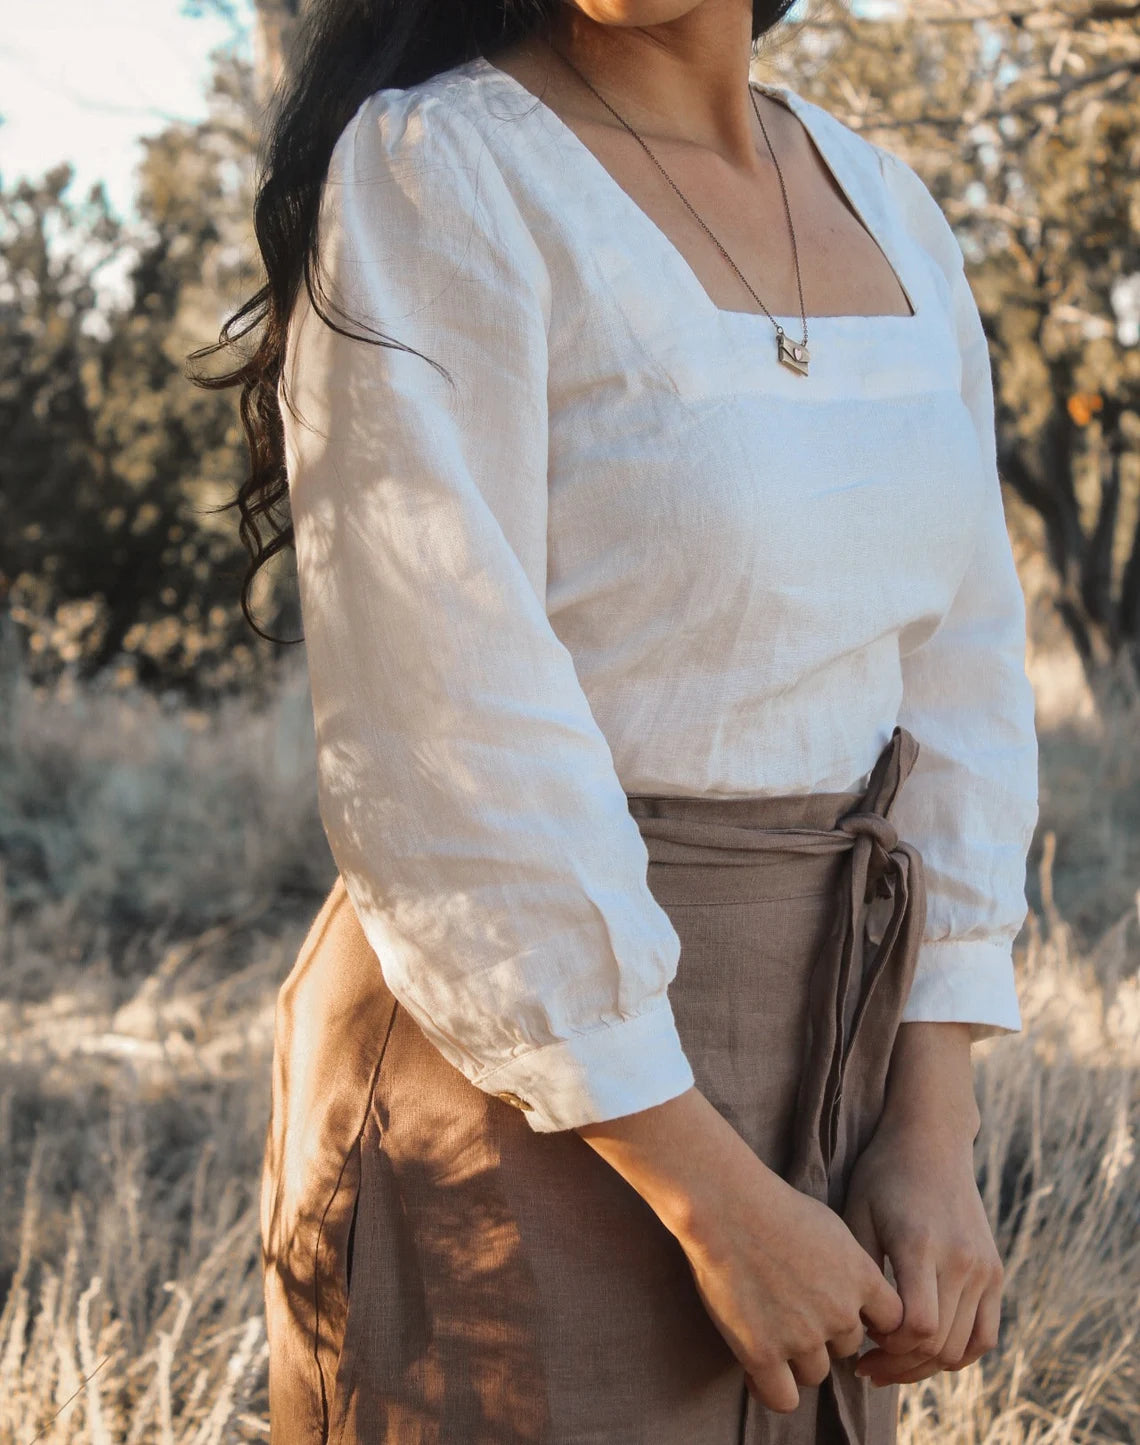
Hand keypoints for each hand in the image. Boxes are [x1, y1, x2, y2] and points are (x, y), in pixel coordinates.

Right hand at [682, 1163, 904, 1412]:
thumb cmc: (773, 1205)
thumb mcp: (831, 1226)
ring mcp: (802, 1337)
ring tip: (769, 1328)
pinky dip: (772, 1389)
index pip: (891, 1322)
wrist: (727, 1205)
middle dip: (825, 1333)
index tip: (842, 1308)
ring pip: (816, 1372)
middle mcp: (840, 1313)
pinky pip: (783, 1398)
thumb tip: (858, 1290)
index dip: (865, 1317)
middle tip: (790, 1306)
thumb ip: (852, 1265)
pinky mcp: (763, 1354)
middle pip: (847, 1346)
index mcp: (862, 1278)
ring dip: (797, 1357)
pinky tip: (756, 1369)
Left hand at [841, 1030, 1002, 1386]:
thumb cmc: (882, 1175)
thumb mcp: (857, 1214)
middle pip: (938, 1344)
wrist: (931, 1141)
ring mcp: (984, 1268)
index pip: (916, 1326)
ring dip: (926, 1366)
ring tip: (890, 1364)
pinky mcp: (995, 1272)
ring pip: (962, 1347)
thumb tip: (856, 1327)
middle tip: (865, 1367)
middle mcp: (960, 1260)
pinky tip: (925, 1354)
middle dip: (899, 1365)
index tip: (859, 1342)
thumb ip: (860, 1271)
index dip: (887, 1348)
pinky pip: (984, 1335)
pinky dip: (958, 1355)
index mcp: (920, 1244)